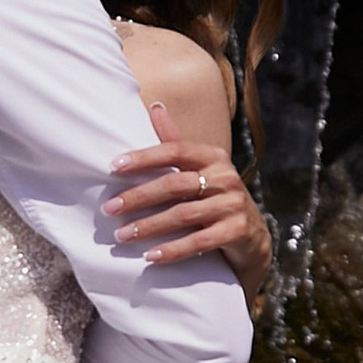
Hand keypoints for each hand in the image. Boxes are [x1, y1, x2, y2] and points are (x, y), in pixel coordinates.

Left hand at [106, 105, 273, 302]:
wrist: (253, 236)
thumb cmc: (216, 198)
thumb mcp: (200, 169)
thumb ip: (176, 142)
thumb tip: (156, 106)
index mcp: (213, 157)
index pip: (175, 150)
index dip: (144, 157)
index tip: (114, 166)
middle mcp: (225, 177)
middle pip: (174, 184)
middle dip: (139, 197)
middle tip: (110, 209)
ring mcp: (233, 205)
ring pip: (183, 215)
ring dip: (150, 226)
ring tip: (123, 235)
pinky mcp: (237, 231)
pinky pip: (199, 242)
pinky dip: (173, 250)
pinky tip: (151, 256)